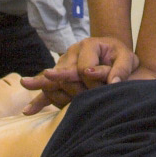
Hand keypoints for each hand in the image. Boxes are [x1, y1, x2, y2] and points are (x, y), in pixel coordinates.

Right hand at [21, 35, 138, 110]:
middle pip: (65, 77)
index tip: (104, 88)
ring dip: (52, 93)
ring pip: (53, 83)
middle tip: (85, 100)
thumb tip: (113, 83)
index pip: (83, 68)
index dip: (93, 82)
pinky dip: (38, 100)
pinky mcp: (60, 75)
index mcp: (88, 45)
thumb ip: (122, 69)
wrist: (114, 54)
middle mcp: (71, 52)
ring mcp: (63, 63)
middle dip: (76, 91)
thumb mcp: (128, 58)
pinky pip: (47, 88)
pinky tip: (28, 111)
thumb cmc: (121, 57)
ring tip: (32, 104)